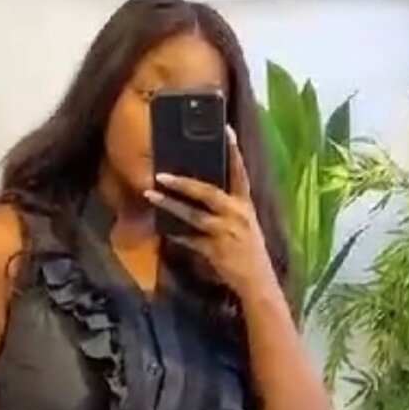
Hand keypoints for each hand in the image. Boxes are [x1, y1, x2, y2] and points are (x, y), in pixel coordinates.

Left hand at [145, 128, 274, 299]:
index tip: (225, 129)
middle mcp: (237, 215)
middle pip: (208, 192)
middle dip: (184, 182)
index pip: (240, 173)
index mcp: (246, 205)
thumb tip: (203, 192)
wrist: (257, 281)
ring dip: (171, 205)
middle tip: (162, 174)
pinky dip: (176, 234)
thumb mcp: (245, 224)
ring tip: (151, 195)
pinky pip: (190, 239)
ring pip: (194, 215)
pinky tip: (161, 228)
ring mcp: (225, 232)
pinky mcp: (215, 250)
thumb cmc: (249, 251)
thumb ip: (228, 208)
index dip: (234, 151)